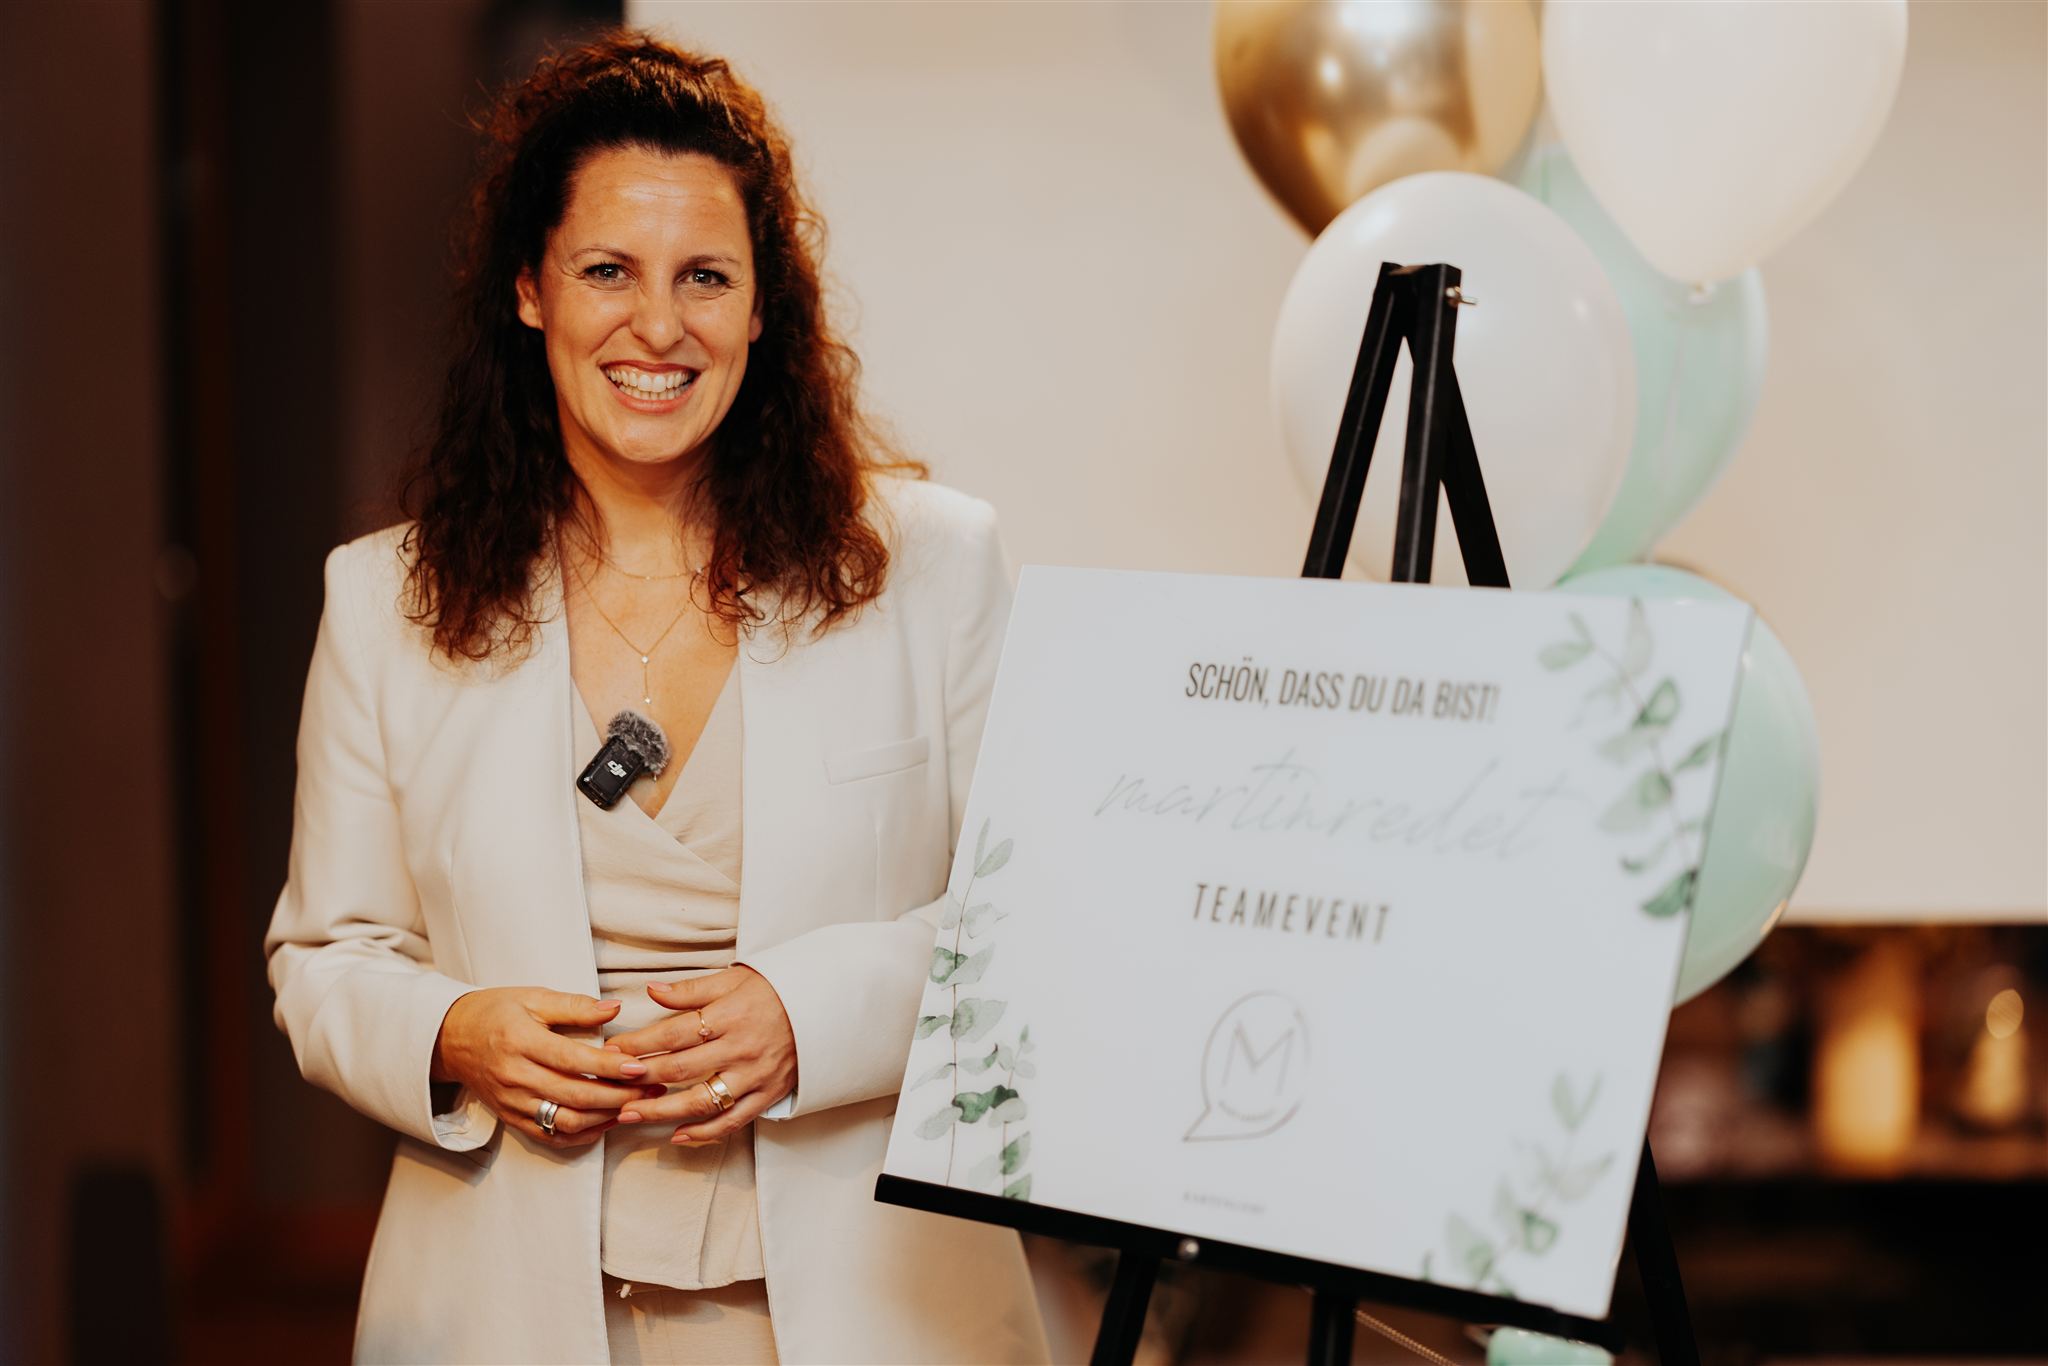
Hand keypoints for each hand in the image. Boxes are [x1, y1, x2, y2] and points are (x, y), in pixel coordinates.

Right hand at [431, 987, 666, 1148]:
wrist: (450, 1038)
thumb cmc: (496, 1012)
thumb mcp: (532, 997)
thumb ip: (575, 1006)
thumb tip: (614, 1008)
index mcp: (521, 1041)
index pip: (572, 1059)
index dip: (608, 1066)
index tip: (641, 1066)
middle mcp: (515, 1076)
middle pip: (574, 1095)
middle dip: (618, 1095)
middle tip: (652, 1088)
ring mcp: (513, 1102)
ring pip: (565, 1121)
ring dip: (606, 1117)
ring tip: (638, 1104)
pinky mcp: (512, 1119)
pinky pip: (551, 1136)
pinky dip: (583, 1134)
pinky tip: (609, 1121)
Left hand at [604, 964, 797, 1144]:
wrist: (825, 1008)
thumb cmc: (775, 991)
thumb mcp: (734, 980)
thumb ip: (690, 990)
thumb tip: (650, 991)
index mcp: (731, 1015)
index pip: (675, 1033)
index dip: (641, 1044)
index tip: (613, 1051)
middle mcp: (742, 1048)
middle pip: (681, 1069)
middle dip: (640, 1078)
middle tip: (608, 1085)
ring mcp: (756, 1076)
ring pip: (702, 1101)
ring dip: (661, 1112)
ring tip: (628, 1115)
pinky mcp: (768, 1096)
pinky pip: (732, 1122)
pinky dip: (703, 1133)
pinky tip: (676, 1136)